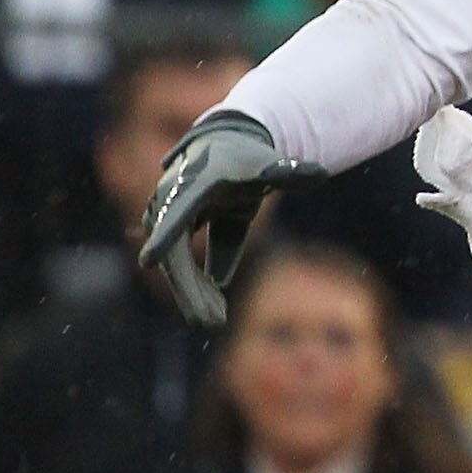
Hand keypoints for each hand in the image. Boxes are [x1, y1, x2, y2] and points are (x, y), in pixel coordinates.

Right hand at [137, 111, 323, 326]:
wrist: (221, 150)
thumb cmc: (245, 158)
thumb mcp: (268, 165)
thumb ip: (290, 173)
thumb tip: (322, 174)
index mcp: (197, 180)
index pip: (179, 209)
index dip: (166, 234)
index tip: (149, 260)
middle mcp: (171, 201)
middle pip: (174, 250)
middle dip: (190, 287)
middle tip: (211, 322)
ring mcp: (166, 220)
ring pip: (175, 264)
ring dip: (193, 294)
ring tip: (216, 321)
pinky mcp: (171, 236)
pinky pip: (181, 267)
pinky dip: (197, 287)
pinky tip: (215, 309)